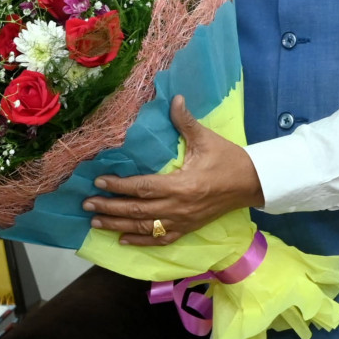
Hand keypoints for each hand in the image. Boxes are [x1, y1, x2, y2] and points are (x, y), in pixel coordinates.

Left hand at [81, 95, 264, 244]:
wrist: (252, 183)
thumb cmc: (228, 159)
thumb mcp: (206, 139)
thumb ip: (186, 121)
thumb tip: (175, 98)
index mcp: (181, 185)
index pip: (142, 187)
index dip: (119, 186)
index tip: (98, 181)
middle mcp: (178, 208)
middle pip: (137, 210)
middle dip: (110, 208)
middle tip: (86, 204)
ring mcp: (182, 221)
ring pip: (144, 227)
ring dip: (118, 226)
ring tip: (95, 223)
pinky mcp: (188, 229)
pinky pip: (161, 239)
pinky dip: (141, 240)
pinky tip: (123, 239)